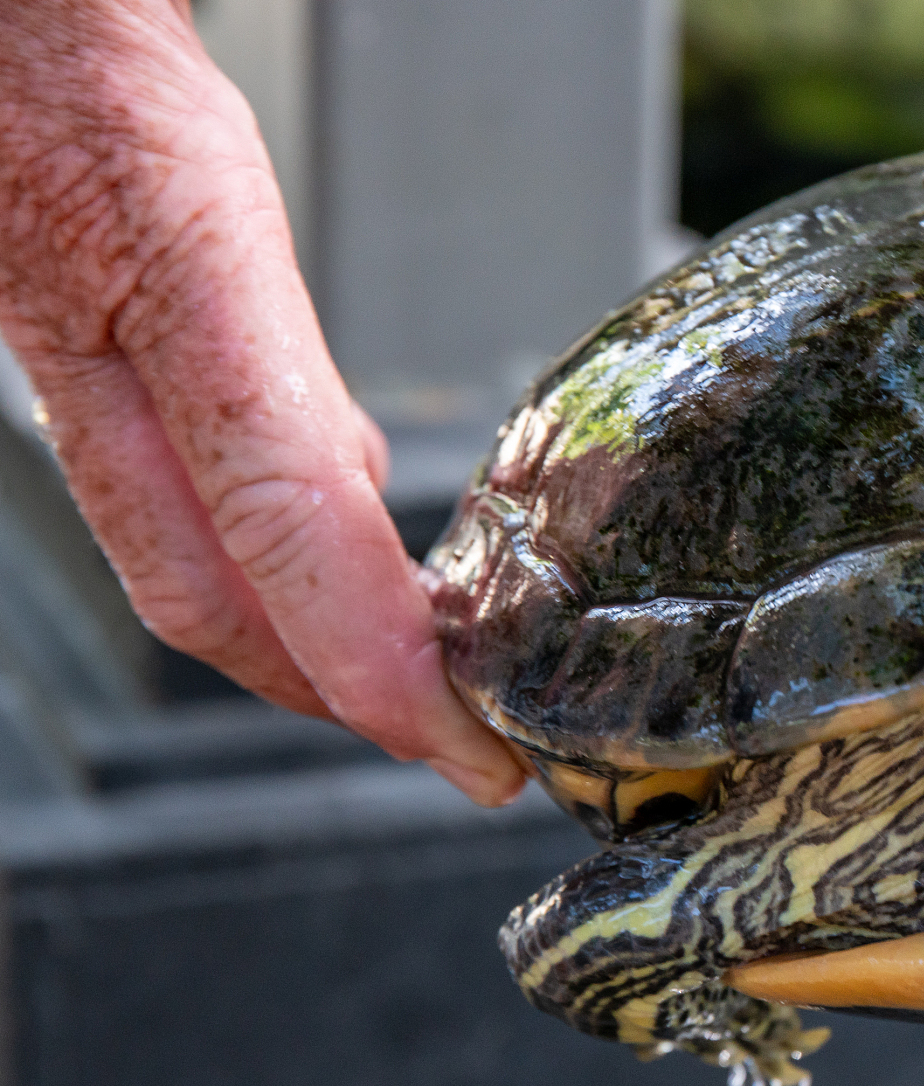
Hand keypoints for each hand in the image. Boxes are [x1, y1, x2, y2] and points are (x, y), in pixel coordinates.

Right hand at [0, 1, 523, 804]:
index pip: (277, 508)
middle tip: (456, 750)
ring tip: (413, 689)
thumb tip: (345, 473)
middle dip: (338, 694)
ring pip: (179, 556)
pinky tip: (331, 561)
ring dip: (300, 643)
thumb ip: (272, 308)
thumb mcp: (213, 141)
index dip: (363, 650)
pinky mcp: (56, 344)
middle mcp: (95, 326)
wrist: (8, 5)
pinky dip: (257, 555)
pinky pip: (158, 486)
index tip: (451, 737)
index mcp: (167, 256)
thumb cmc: (88, 25)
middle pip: (210, 586)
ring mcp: (57, 346)